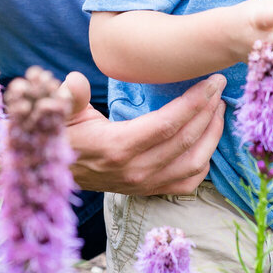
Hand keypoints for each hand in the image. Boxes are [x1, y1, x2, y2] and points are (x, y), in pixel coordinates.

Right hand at [60, 70, 225, 195]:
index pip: (168, 123)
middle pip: (187, 140)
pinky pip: (187, 182)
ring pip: (194, 163)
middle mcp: (136, 169)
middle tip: (220, 88)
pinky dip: (204, 162)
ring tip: (219, 109)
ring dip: (212, 135)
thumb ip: (70, 96)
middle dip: (209, 111)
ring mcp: (144, 184)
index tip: (212, 82)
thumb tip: (74, 80)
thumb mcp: (61, 112)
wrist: (53, 172)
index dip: (194, 101)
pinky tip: (208, 142)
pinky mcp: (148, 191)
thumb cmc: (62, 135)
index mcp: (118, 146)